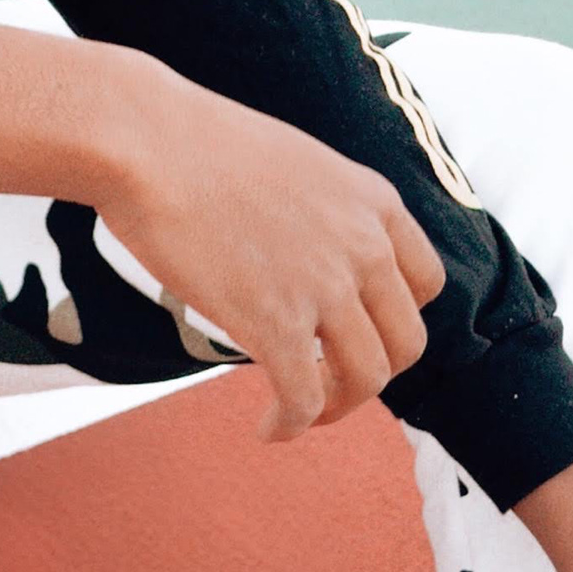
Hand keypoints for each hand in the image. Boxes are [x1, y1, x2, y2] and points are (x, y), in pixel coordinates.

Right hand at [0, 10, 445, 443]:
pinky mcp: (275, 323)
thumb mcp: (293, 162)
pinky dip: (289, 425)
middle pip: (406, 343)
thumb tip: (300, 248)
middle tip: (327, 382)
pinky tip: (266, 429)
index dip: (393, 320)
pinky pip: (304, 398)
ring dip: (336, 407)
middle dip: (370, 374)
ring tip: (299, 412)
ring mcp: (324, 287)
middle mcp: (363, 246)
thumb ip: (319, 209)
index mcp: (374, 201)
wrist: (146, 142)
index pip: (426, 285)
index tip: (355, 332)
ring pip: (366, 379)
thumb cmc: (195, 143)